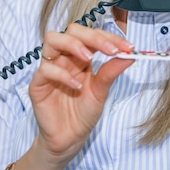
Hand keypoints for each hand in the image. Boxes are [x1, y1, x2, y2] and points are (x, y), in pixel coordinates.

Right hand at [29, 23, 133, 165]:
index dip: (108, 37)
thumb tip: (131, 54)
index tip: (127, 47)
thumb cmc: (83, 113)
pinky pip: (45, 69)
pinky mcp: (38, 84)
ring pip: (52, 40)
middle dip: (92, 37)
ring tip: (88, 58)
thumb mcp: (101, 91)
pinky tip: (76, 86)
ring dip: (73, 44)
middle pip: (71, 31)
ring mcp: (49, 68)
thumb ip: (111, 72)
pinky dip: (62, 74)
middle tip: (111, 49)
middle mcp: (64, 58)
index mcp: (80, 57)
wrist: (70, 138)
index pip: (91, 35)